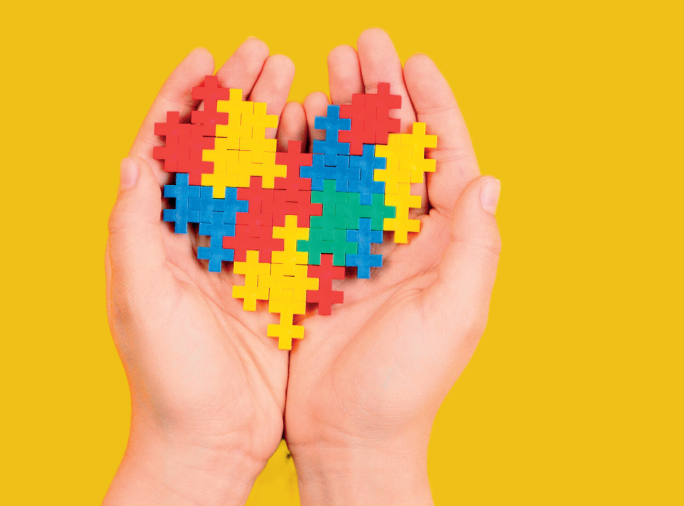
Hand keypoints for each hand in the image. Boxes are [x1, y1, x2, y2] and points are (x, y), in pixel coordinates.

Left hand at [103, 38, 305, 504]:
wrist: (211, 438)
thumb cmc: (165, 377)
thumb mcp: (140, 302)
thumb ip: (132, 231)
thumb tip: (131, 160)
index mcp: (154, 236)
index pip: (163, 151)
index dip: (182, 102)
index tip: (205, 58)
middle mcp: (195, 236)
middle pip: (218, 151)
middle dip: (237, 100)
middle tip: (263, 54)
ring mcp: (239, 251)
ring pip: (259, 173)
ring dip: (275, 127)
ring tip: (296, 81)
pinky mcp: (275, 273)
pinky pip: (292, 214)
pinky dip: (304, 176)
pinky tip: (320, 143)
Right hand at [285, 29, 501, 504]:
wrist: (349, 437)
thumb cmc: (407, 386)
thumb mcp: (454, 316)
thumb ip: (476, 247)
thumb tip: (488, 179)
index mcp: (443, 246)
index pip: (444, 161)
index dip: (432, 109)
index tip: (414, 62)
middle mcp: (402, 240)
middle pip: (392, 153)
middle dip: (379, 99)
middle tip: (360, 47)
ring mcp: (355, 248)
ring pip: (347, 169)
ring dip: (338, 120)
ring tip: (324, 73)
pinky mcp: (315, 264)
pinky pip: (308, 202)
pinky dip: (301, 164)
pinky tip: (290, 130)